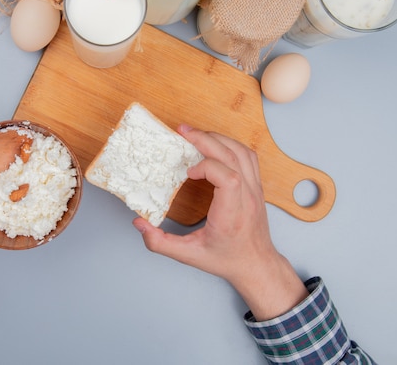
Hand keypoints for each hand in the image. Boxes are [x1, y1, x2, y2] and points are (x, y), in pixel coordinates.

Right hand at [132, 125, 306, 319]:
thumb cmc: (225, 259)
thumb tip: (139, 223)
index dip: (207, 167)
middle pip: (233, 156)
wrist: (256, 265)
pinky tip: (214, 145)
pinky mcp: (257, 186)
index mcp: (231, 214)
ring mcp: (256, 190)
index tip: (188, 172)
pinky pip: (248, 156)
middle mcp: (247, 198)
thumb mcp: (188, 256)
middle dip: (206, 139)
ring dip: (218, 139)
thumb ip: (160, 242)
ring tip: (195, 135)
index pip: (228, 178)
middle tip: (183, 131)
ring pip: (242, 152)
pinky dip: (230, 145)